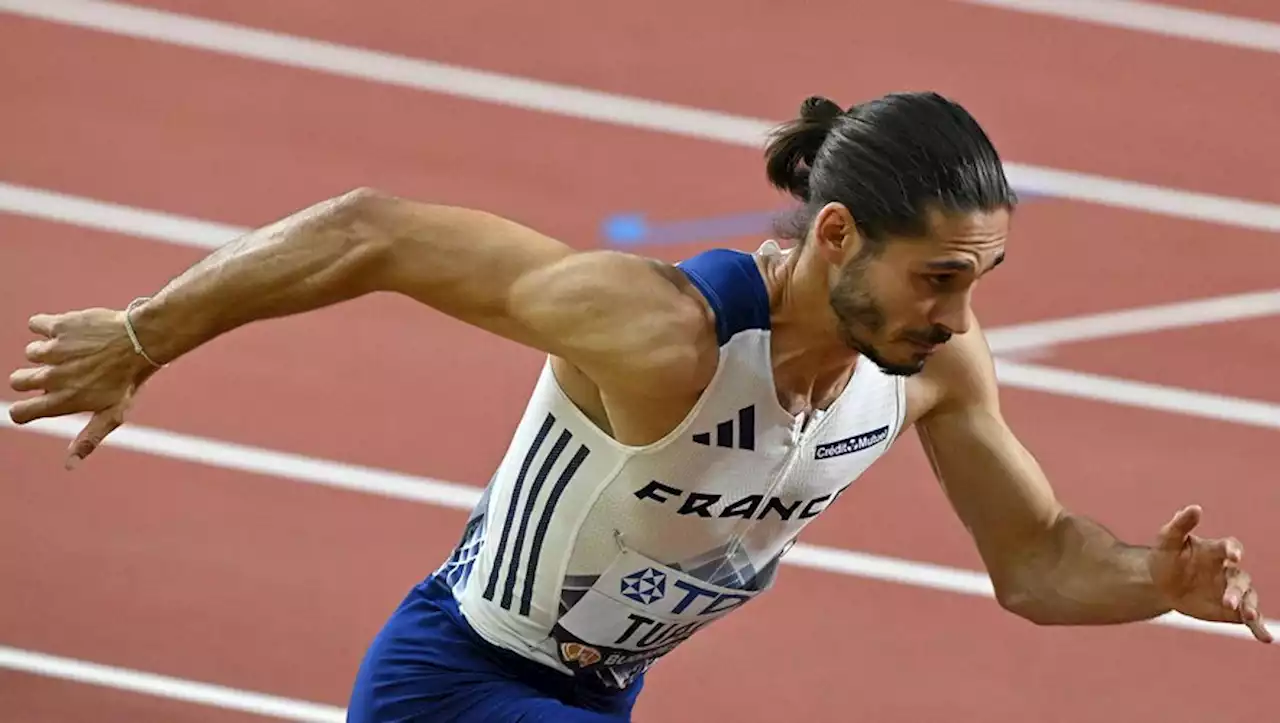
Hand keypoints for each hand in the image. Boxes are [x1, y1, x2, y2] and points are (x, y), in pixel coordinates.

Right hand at [8, 308, 160, 468]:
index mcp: (63, 401)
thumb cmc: (129, 381)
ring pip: (32, 352)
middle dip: (31, 378)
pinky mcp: (59, 326)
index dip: (22, 410)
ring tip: (76, 352)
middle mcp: (53, 377)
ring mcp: (54, 351)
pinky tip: (68, 332)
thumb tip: (69, 465)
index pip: (19, 413)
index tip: (34, 403)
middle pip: (17, 380)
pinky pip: (36, 325)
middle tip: (60, 372)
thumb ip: (88, 439)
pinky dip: (46, 326)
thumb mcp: (112, 414)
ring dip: (48, 352)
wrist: (143, 342)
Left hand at [1149, 505, 1270, 642]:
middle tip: (1228, 601)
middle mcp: (1228, 571)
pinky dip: (1258, 628)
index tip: (1234, 555)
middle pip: (1240, 578)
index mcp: (1215, 551)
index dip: (1233, 550)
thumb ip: (1180, 525)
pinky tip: (1265, 638)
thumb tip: (1195, 508)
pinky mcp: (1231, 611)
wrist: (1160, 584)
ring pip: (1248, 598)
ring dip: (1250, 607)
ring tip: (1248, 616)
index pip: (1230, 547)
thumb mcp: (1167, 541)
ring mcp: (1232, 591)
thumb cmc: (1166, 557)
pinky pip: (1249, 619)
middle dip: (1236, 590)